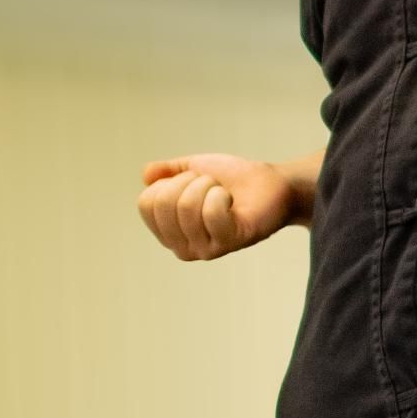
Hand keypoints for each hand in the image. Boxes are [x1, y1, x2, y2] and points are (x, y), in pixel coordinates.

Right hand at [136, 152, 299, 260]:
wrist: (270, 182)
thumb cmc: (232, 179)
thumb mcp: (191, 168)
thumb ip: (166, 172)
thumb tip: (146, 175)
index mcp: (168, 232)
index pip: (146, 204)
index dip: (169, 181)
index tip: (191, 182)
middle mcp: (183, 248)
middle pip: (165, 204)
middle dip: (189, 181)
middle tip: (210, 185)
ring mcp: (206, 249)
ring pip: (187, 206)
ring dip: (208, 186)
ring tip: (223, 193)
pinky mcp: (230, 243)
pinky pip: (211, 213)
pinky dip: (222, 196)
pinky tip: (232, 202)